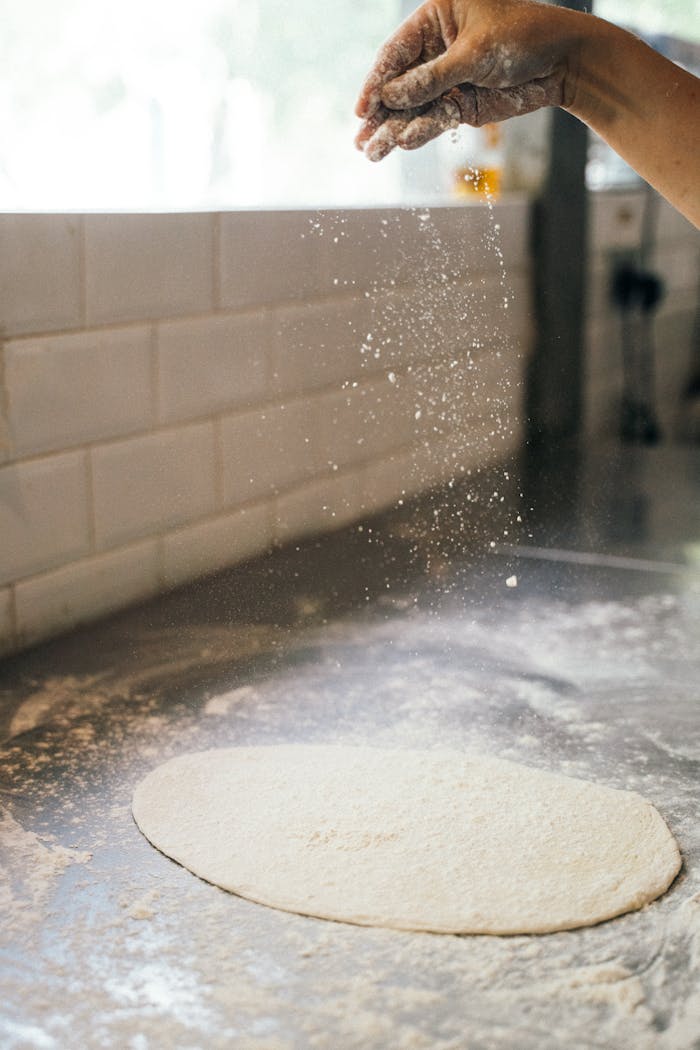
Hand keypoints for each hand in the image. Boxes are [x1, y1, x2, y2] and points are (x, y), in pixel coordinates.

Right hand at [355, 0, 579, 159]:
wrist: (563, 62)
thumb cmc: (522, 38)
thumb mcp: (474, 54)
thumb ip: (431, 79)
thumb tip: (390, 99)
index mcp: (436, 18)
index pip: (396, 52)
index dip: (377, 81)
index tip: (362, 109)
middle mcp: (437, 49)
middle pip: (399, 84)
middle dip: (380, 114)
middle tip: (360, 140)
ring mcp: (447, 79)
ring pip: (413, 108)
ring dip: (393, 130)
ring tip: (372, 153)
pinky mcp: (461, 104)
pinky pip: (434, 119)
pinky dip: (419, 132)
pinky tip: (402, 143)